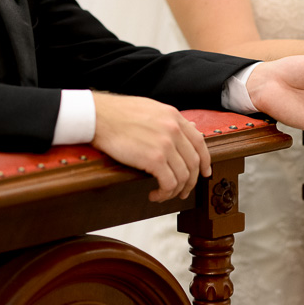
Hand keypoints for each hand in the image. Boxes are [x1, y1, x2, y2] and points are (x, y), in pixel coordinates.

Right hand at [91, 92, 210, 201]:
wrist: (98, 116)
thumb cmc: (118, 113)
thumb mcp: (151, 109)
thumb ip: (171, 120)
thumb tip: (191, 128)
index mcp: (174, 117)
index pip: (200, 142)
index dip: (205, 161)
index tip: (205, 172)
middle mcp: (174, 129)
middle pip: (194, 162)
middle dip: (191, 181)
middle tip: (182, 191)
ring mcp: (166, 144)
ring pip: (184, 176)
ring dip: (176, 190)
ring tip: (164, 195)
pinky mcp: (154, 158)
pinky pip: (169, 183)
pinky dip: (165, 193)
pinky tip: (154, 194)